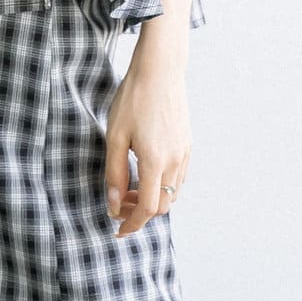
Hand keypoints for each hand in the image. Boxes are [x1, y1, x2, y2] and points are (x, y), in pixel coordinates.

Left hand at [103, 48, 191, 237]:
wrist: (160, 70)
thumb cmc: (133, 99)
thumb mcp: (114, 136)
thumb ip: (114, 173)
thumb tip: (113, 204)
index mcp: (155, 161)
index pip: (148, 208)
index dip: (133, 224)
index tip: (118, 230)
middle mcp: (175, 161)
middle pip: (163, 206)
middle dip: (141, 213)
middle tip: (119, 204)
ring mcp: (184, 153)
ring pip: (173, 193)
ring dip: (153, 199)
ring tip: (130, 189)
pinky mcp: (187, 144)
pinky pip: (179, 177)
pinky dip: (164, 186)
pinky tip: (146, 173)